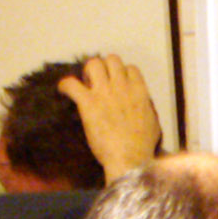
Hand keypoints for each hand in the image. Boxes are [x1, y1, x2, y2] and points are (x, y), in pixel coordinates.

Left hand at [58, 54, 162, 178]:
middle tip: (100, 82)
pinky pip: (71, 83)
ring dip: (88, 72)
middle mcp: (122, 86)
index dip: (122, 74)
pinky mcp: (88, 103)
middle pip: (111, 59)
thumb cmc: (142, 147)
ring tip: (85, 85)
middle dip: (105, 68)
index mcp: (139, 91)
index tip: (117, 83)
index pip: (130, 68)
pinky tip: (64, 91)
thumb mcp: (153, 125)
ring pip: (93, 63)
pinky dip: (65, 85)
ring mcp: (104, 93)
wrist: (129, 158)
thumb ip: (147, 110)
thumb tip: (144, 109)